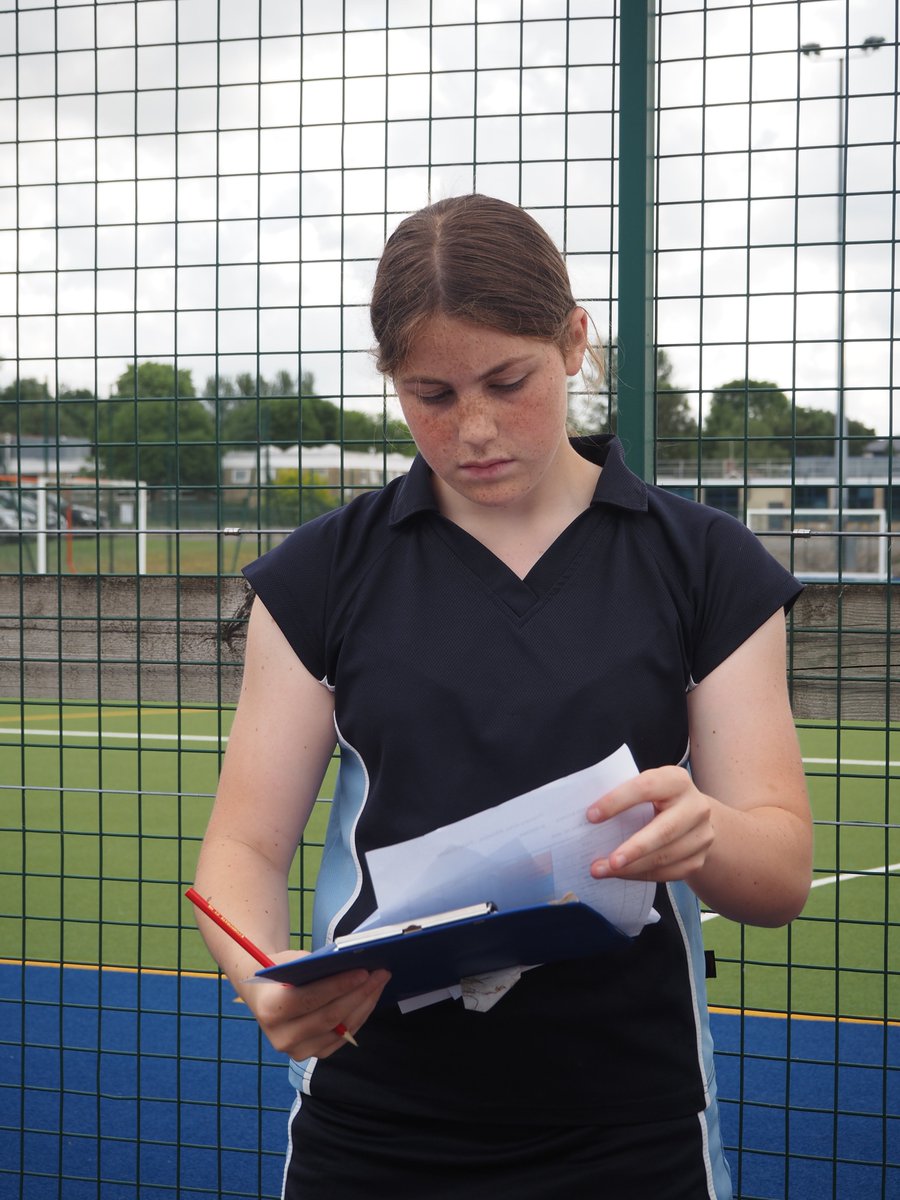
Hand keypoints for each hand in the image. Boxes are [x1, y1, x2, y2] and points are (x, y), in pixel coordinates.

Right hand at [242, 952, 390, 1059]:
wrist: (262, 996)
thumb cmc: (279, 973)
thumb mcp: (290, 963)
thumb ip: (316, 969)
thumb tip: (353, 965)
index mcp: (271, 1010)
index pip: (310, 999)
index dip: (339, 986)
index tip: (364, 971)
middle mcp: (282, 1037)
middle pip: (329, 1017)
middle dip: (359, 994)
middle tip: (380, 974)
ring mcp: (298, 1051)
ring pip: (341, 1029)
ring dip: (365, 1004)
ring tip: (380, 982)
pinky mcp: (313, 1055)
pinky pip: (343, 1037)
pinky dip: (360, 1016)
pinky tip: (370, 998)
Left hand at [587, 766, 714, 883]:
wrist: (693, 815)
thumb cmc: (657, 798)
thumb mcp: (647, 788)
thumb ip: (625, 796)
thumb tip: (589, 818)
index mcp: (676, 780)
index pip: (646, 787)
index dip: (617, 801)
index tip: (590, 816)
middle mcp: (695, 807)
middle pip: (664, 831)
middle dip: (632, 849)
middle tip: (605, 863)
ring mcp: (701, 835)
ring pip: (665, 857)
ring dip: (630, 868)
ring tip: (601, 870)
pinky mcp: (699, 859)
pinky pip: (668, 873)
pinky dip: (640, 875)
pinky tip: (620, 874)